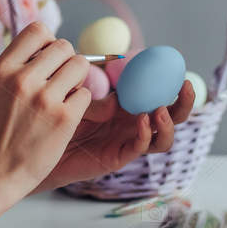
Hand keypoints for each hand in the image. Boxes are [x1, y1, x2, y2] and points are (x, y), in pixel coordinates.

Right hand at [0, 23, 93, 195]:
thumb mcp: (0, 87)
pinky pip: (86, 94)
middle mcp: (22, 78)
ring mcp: (44, 98)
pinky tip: (62, 118)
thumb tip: (55, 44)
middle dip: (66, 62)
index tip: (45, 61)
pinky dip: (79, 104)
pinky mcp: (64, 117)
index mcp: (4, 67)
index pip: (38, 30)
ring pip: (80, 66)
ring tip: (60, 99)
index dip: (48, 43)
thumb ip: (23, 63)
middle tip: (56, 84)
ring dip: (76, 81)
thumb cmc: (3, 127)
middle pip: (64, 47)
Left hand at [36, 75, 196, 192]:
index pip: (158, 95)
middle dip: (183, 104)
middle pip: (170, 117)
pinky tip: (143, 121)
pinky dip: (146, 134)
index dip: (172, 85)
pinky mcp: (118, 157)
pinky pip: (139, 148)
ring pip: (162, 138)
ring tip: (160, 110)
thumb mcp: (81, 103)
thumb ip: (100, 101)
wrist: (41, 147)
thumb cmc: (58, 121)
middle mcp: (133, 125)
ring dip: (167, 124)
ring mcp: (128, 142)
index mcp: (128, 106)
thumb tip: (120, 93)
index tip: (180, 70)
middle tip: (184, 86)